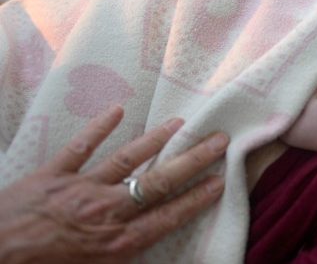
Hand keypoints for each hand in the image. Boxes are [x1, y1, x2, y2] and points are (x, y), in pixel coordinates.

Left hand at [0, 105, 227, 263]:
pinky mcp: (53, 175)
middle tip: (218, 140)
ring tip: (180, 123)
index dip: (198, 197)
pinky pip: (80, 147)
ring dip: (156, 140)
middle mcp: (106, 211)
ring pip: (127, 160)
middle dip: (193, 160)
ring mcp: (80, 189)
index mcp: (116, 242)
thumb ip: (121, 256)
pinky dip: (99, 127)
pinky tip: (117, 110)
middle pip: (158, 182)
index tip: (221, 180)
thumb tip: (149, 243)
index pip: (168, 215)